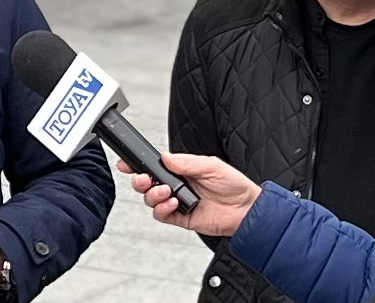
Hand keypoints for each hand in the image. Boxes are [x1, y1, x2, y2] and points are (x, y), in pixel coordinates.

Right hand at [116, 154, 261, 236]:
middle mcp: (176, 186)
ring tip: (166, 193)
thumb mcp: (210, 165)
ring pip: (150, 200)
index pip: (154, 167)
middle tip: (144, 179)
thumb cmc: (234, 186)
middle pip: (146, 184)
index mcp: (181, 171)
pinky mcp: (181, 218)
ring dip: (152, 195)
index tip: (127, 163)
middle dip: (139, 181)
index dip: (138, 165)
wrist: (247, 210)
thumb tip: (165, 157)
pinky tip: (172, 204)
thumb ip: (186, 162)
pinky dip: (162, 209)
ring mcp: (177, 203)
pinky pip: (161, 215)